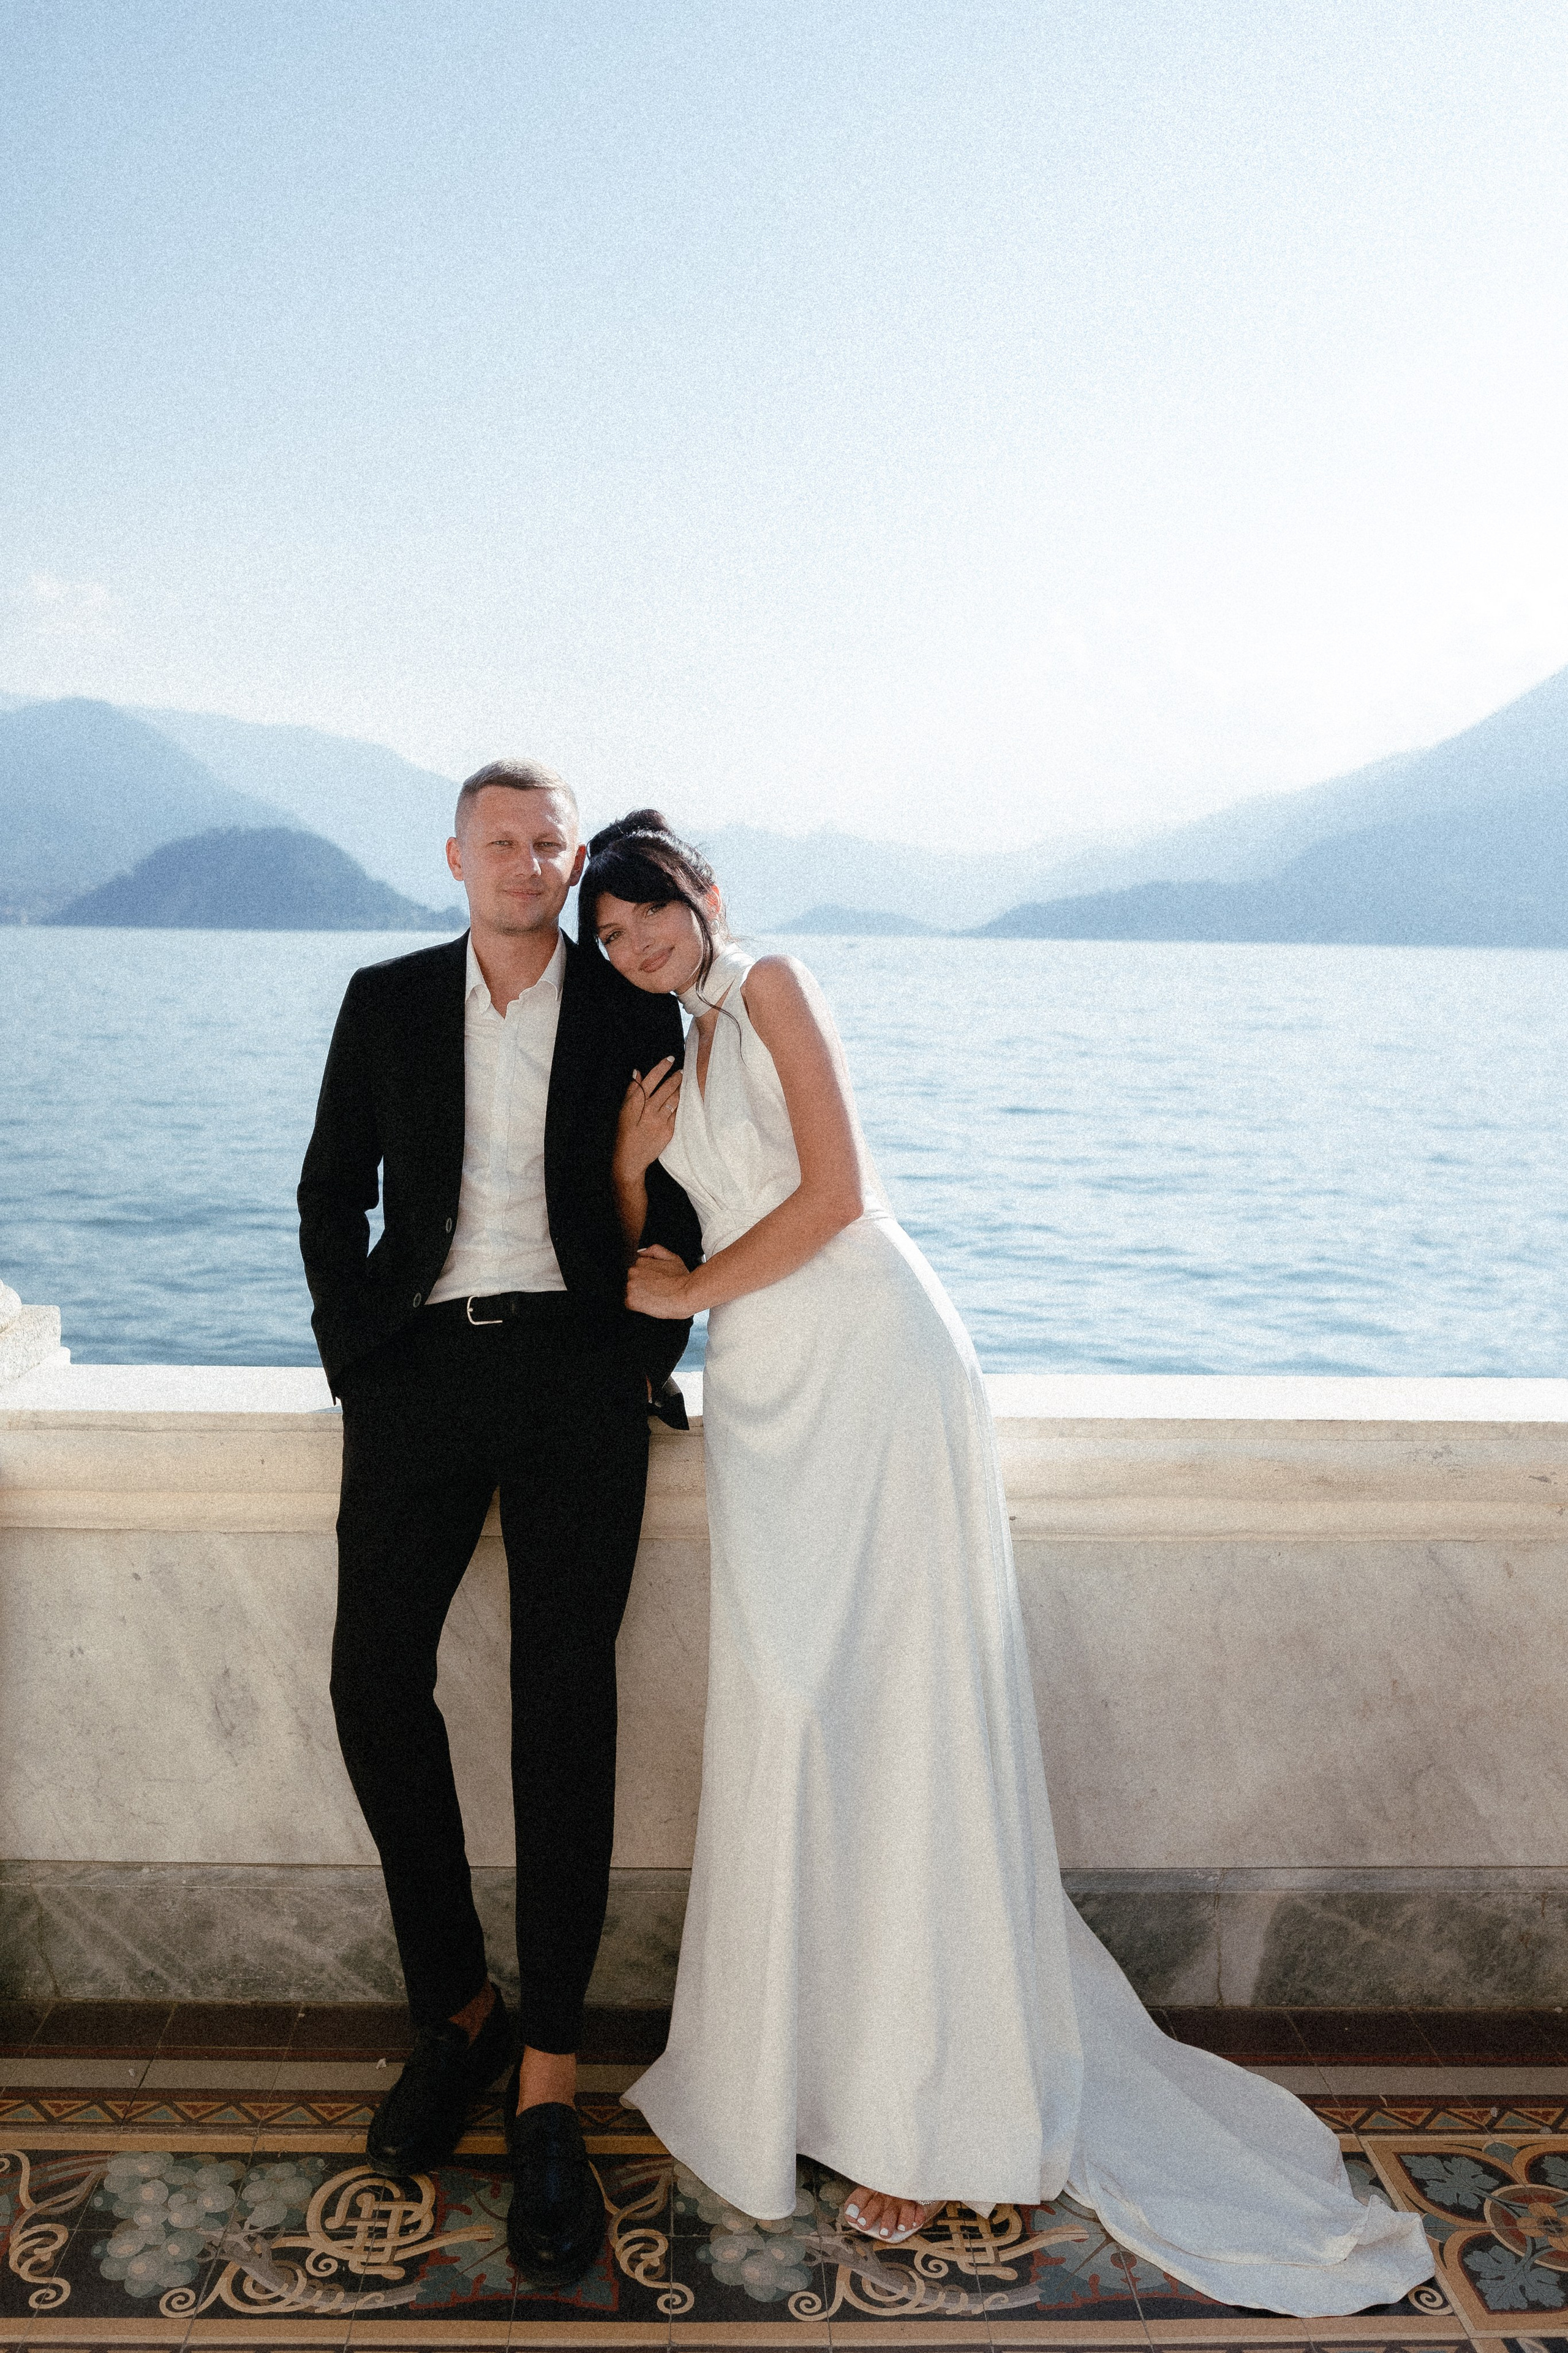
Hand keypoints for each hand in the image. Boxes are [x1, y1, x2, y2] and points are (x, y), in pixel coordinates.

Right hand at [614, 1057, 681, 1179]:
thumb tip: (637, 1073)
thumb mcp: (624, 1112)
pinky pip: (676, 1113)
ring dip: (679, 1089)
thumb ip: (632, 1091)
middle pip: (666, 1088)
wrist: (630, 1160)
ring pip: (674, 1099)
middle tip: (681, 1071)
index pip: (651, 1080)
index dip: (661, 1068)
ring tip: (682, 1083)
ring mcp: (660, 1122)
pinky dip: (678, 1105)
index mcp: (636, 1104)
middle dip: (675, 1077)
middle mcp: (649, 1111)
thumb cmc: (625, 1133)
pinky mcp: (668, 1131)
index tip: (670, 1059)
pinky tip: (680, 1100)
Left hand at [625, 1243, 693, 1318]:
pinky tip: (651, 1303)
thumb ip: (655, 1250)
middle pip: (633, 1281)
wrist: (685, 1295)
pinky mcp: (631, 1300)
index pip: (637, 1271)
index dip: (648, 1279)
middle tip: (657, 1290)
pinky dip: (639, 1306)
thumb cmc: (682, 1278)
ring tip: (656, 1297)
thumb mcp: (672, 1257)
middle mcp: (633, 1272)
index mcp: (640, 1262)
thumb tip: (641, 1252)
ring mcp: (631, 1286)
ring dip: (640, 1296)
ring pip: (631, 1292)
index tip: (658, 1282)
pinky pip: (631, 1304)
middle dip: (642, 1286)